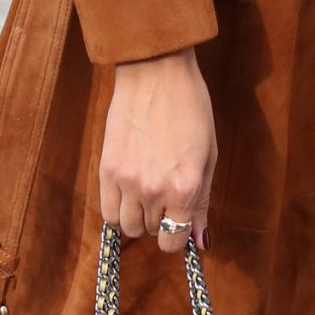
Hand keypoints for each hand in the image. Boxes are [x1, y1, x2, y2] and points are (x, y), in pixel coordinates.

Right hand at [100, 49, 215, 256]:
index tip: (177, 224)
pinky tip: (127, 191)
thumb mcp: (207, 155)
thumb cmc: (190, 108)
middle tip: (165, 195)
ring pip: (126, 226)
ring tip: (145, 193)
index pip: (174, 241)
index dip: (177, 237)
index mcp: (184, 187)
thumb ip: (201, 201)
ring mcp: (126, 180)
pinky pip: (106, 211)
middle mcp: (153, 190)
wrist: (156, 73)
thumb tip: (200, 240)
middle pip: (150, 232)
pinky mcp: (106, 168)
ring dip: (137, 217)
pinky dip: (117, 209)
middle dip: (160, 221)